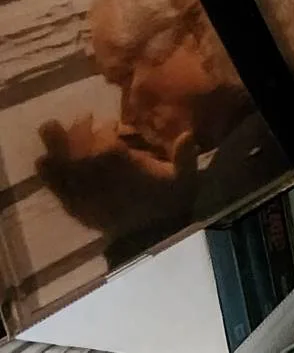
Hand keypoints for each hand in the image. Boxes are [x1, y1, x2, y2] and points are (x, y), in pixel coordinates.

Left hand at [36, 115, 197, 237]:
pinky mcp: (75, 207)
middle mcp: (101, 180)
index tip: (110, 122)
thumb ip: (186, 157)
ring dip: (56, 146)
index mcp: (126, 170)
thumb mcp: (185, 181)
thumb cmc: (168, 205)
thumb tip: (188, 133)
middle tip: (82, 117)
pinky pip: (57, 188)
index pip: (106, 144)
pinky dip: (49, 173)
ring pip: (64, 166)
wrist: (149, 238)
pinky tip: (43, 161)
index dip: (104, 130)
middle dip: (76, 131)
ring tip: (52, 129)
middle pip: (79, 151)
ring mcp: (85, 194)